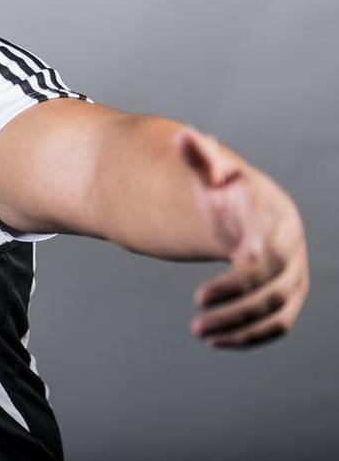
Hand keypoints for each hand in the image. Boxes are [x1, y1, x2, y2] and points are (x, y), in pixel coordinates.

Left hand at [180, 130, 309, 347]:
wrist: (251, 209)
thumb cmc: (228, 190)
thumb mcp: (213, 172)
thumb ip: (200, 158)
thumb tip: (183, 135)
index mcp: (276, 222)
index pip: (266, 253)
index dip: (245, 271)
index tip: (208, 290)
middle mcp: (292, 252)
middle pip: (272, 289)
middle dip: (235, 306)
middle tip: (195, 316)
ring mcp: (294, 277)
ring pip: (276, 313)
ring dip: (239, 328)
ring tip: (200, 333)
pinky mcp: (288, 299)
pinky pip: (276, 326)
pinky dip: (250, 338)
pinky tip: (217, 342)